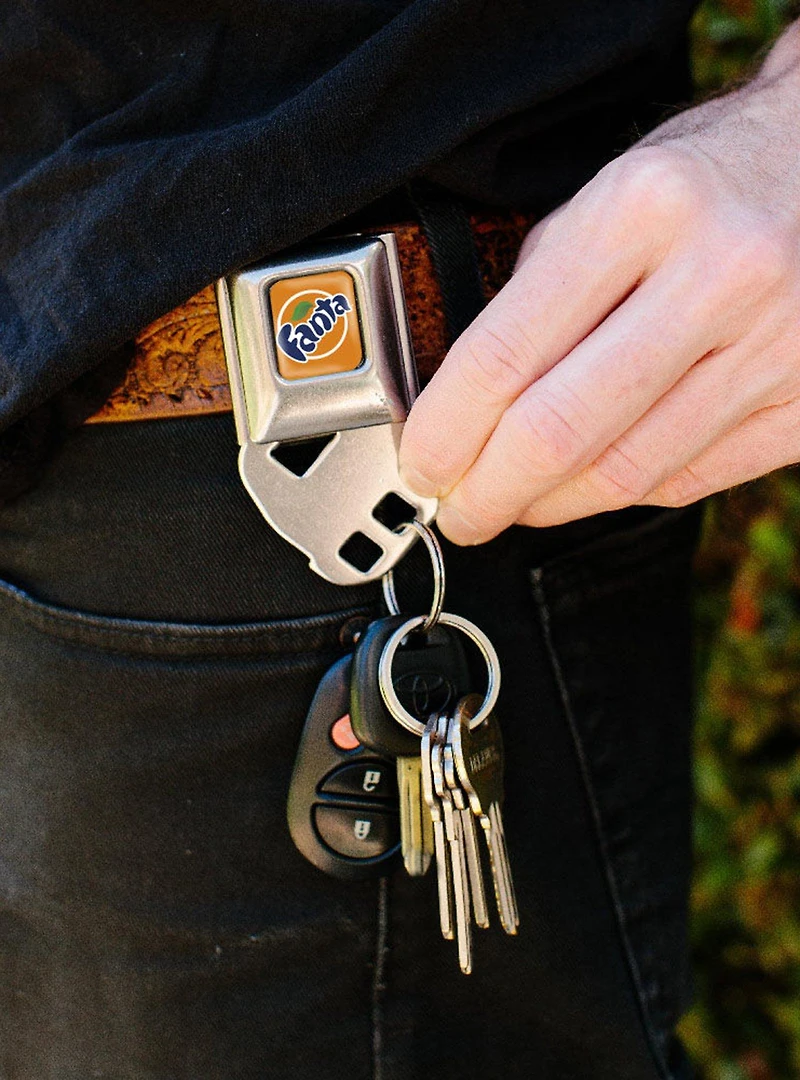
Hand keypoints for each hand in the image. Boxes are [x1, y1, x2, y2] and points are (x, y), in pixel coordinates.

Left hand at [399, 24, 799, 543]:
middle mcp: (717, 276)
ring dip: (548, 505)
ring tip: (513, 502)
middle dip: (485, 492)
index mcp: (642, 209)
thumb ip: (539, 294)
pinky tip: (585, 487)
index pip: (504, 355)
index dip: (444, 431)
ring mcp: (773, 345)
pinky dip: (618, 495)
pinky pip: (687, 479)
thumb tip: (467, 405)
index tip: (420, 465)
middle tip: (456, 511)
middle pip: (559, 432)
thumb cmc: (706, 180)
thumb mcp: (607, 197)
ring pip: (623, 473)